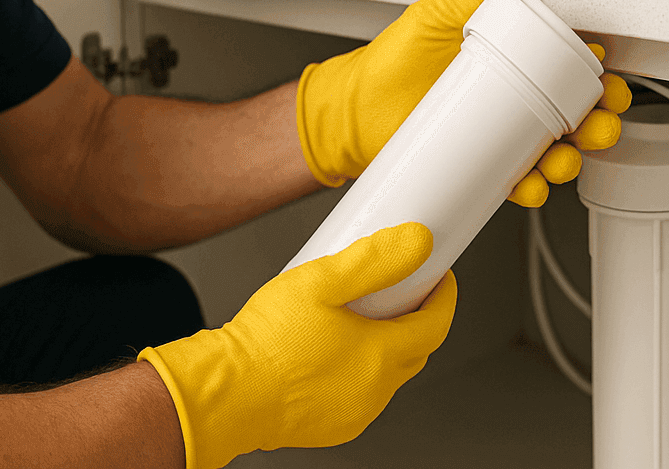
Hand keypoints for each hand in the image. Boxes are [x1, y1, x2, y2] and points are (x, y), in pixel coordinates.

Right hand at [139, 221, 453, 468]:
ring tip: (364, 315)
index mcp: (379, 355)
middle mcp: (374, 391)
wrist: (224, 393)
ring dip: (389, 346)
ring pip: (389, 375)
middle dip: (419, 318)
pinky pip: (362, 395)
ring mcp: (354, 413)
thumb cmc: (264, 343)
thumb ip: (373, 259)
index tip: (441, 277)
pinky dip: (363, 371)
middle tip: (406, 289)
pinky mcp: (332, 427)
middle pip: (417, 350)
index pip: (436, 325)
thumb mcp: (321, 280)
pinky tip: (337, 350)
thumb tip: (415, 242)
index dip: (444, 296)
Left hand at [294, 0, 631, 206]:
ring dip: (570, 161)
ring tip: (562, 160)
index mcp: (512, 60)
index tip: (605, 81)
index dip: (594, 77)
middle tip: (600, 125)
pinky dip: (532, 189)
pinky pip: (518, 183)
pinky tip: (530, 186)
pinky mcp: (482, 168)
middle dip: (597, 124)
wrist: (354, 109)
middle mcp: (513, 99)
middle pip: (573, 115)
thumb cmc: (393, 59)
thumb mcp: (435, 15)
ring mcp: (499, 136)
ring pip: (553, 153)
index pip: (567, 67)